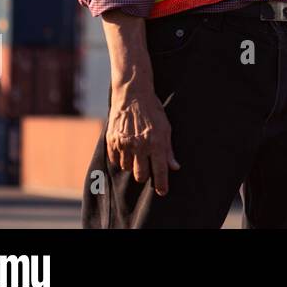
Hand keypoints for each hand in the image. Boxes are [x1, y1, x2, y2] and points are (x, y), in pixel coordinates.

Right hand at [107, 76, 179, 196]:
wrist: (133, 94)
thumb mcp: (166, 128)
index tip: (162, 192)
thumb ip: (168, 150)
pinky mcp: (112, 141)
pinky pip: (115, 160)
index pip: (159, 171)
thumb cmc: (153, 111)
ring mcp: (124, 144)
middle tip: (147, 168)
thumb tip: (175, 167)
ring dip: (133, 166)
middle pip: (141, 175)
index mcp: (156, 143)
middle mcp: (140, 146)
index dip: (161, 184)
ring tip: (137, 154)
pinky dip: (121, 159)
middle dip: (145, 175)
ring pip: (127, 168)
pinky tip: (126, 150)